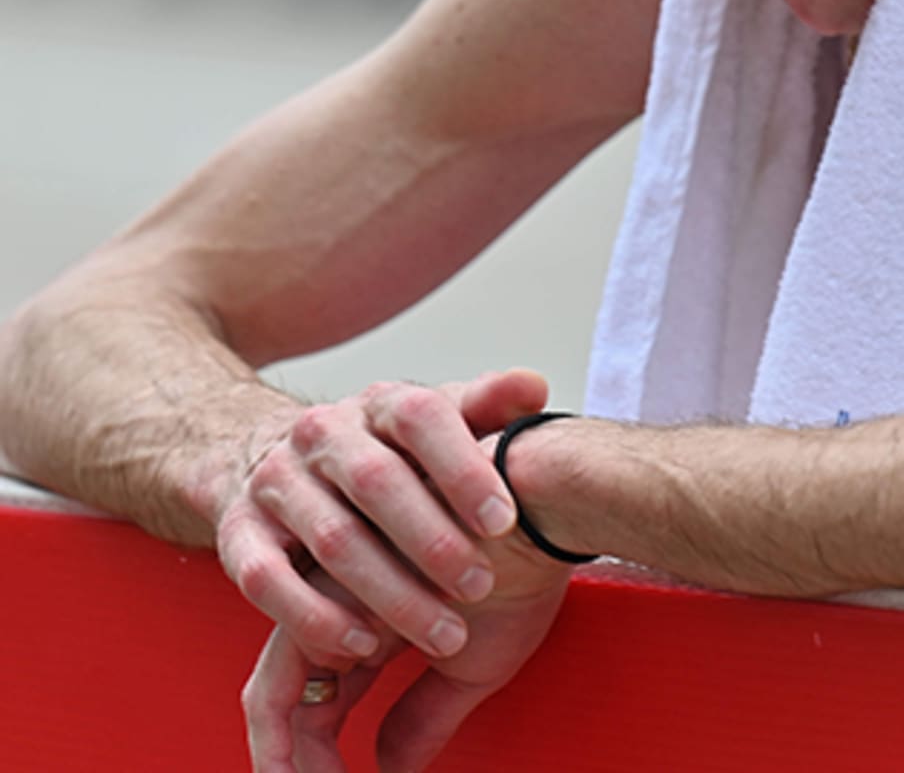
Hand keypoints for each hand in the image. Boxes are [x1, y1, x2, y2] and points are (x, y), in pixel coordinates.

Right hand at [218, 368, 547, 666]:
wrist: (265, 455)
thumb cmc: (381, 452)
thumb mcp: (434, 423)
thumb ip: (486, 407)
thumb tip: (535, 385)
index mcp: (379, 404)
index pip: (421, 416)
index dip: (462, 466)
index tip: (506, 519)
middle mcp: (323, 434)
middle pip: (376, 481)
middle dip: (432, 539)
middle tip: (482, 587)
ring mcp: (277, 481)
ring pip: (332, 538)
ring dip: (391, 592)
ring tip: (447, 635)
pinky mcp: (239, 533)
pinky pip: (268, 579)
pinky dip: (315, 616)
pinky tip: (362, 647)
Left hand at [242, 533, 569, 771]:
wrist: (542, 505)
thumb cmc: (520, 569)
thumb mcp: (473, 663)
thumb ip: (425, 713)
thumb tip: (392, 771)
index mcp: (372, 615)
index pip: (319, 699)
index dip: (314, 758)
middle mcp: (342, 603)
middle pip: (283, 697)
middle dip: (291, 764)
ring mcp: (328, 594)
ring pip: (274, 692)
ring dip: (291, 763)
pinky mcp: (324, 591)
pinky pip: (282, 682)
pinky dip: (291, 742)